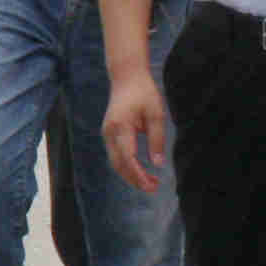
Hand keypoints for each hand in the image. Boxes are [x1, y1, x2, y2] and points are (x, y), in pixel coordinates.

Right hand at [102, 70, 169, 192]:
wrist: (126, 76)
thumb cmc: (143, 93)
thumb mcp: (156, 114)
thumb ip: (157, 139)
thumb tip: (158, 164)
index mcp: (120, 127)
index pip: (128, 158)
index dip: (139, 175)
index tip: (152, 185)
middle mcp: (109, 132)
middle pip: (119, 164)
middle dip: (135, 179)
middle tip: (154, 188)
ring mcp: (107, 133)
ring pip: (115, 162)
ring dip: (130, 175)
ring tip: (150, 182)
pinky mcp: (109, 133)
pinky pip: (116, 155)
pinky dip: (126, 166)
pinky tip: (140, 171)